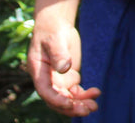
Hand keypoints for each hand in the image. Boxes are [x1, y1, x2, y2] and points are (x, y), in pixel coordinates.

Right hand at [27, 0, 100, 116]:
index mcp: (38, 72)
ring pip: (67, 98)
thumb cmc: (52, 30)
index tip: (70, 103)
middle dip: (71, 107)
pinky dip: (85, 95)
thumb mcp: (55, 39)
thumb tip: (64, 68)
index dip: (57, 100)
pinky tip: (96, 93)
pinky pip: (75, 92)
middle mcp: (47, 80)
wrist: (56, 25)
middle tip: (87, 109)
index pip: (46, 92)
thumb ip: (58, 54)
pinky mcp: (68, 77)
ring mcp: (58, 80)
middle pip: (57, 100)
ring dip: (80, 104)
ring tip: (94, 106)